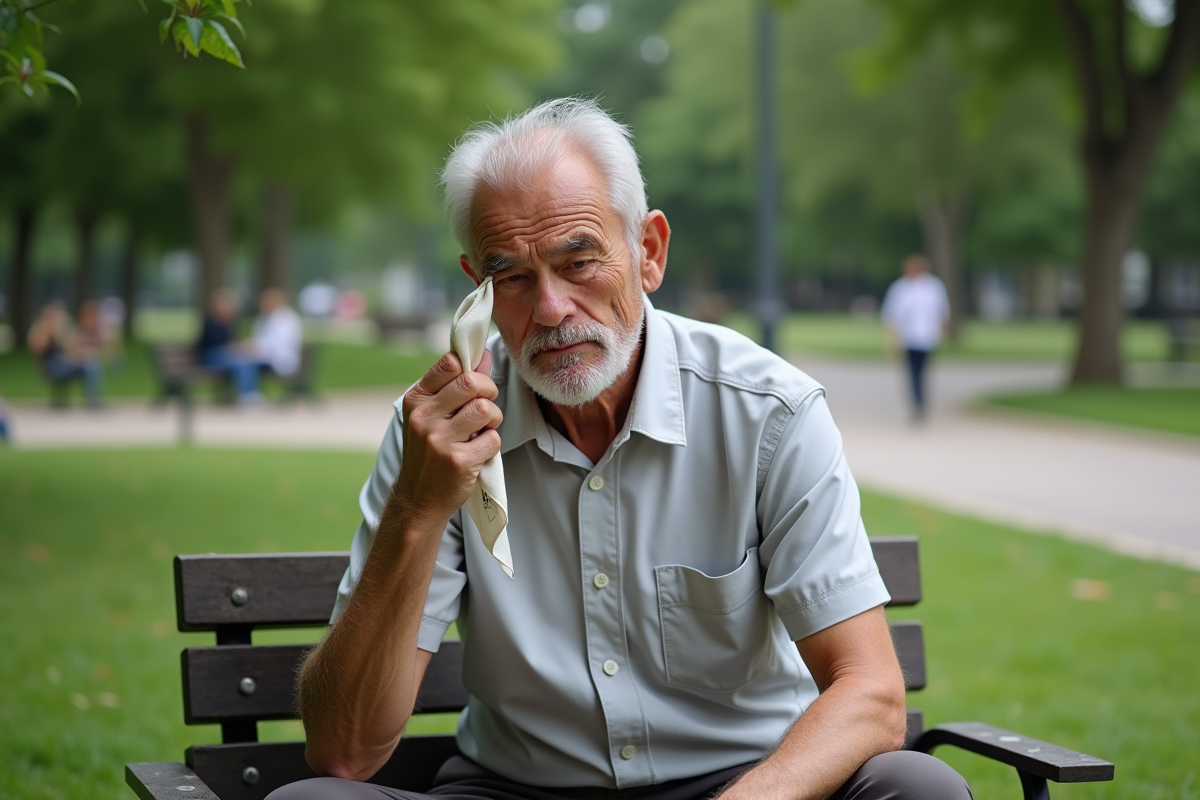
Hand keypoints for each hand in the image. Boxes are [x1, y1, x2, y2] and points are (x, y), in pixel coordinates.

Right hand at [394, 350, 501, 528]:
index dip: (471, 370)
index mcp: (416, 400)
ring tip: (482, 429)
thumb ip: (455, 385)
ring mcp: (440, 440)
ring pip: (486, 409)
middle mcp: (423, 417)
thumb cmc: (429, 452)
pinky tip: (478, 451)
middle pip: (472, 382)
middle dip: (489, 391)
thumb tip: (483, 355)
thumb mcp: (431, 415)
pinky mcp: (459, 461)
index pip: (450, 362)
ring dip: (493, 418)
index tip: (473, 385)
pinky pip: (493, 438)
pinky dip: (492, 443)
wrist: (418, 499)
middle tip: (485, 407)